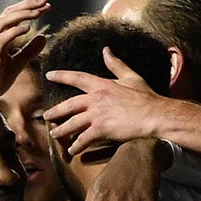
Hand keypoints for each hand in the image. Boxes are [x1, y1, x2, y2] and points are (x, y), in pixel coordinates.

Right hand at [0, 0, 50, 99]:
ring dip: (23, 14)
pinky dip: (15, 31)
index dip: (28, 8)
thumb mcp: (17, 63)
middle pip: (9, 12)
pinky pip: (3, 38)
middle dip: (28, 5)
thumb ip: (29, 50)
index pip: (13, 15)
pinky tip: (28, 28)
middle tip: (45, 1)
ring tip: (39, 12)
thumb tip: (43, 37)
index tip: (45, 5)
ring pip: (5, 21)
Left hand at [43, 49, 173, 155]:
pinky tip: (72, 150)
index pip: (77, 78)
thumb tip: (106, 50)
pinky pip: (83, 139)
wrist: (154, 114)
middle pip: (69, 105)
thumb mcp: (130, 76)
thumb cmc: (145, 97)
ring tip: (54, 135)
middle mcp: (95, 98)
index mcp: (101, 84)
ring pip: (72, 123)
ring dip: (62, 130)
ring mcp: (97, 114)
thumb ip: (116, 64)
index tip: (49, 75)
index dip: (61, 76)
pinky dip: (76, 145)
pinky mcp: (101, 129)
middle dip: (55, 111)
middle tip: (46, 116)